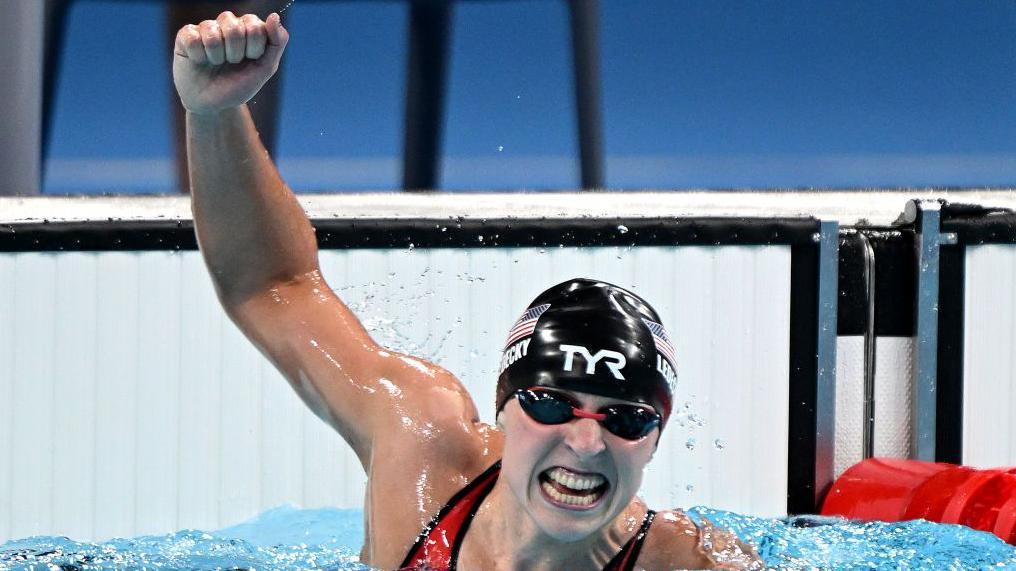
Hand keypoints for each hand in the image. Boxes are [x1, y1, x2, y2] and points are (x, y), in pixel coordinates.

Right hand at [173, 11, 288, 114]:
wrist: (214, 105)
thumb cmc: (239, 85)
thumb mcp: (265, 68)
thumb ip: (277, 42)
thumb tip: (274, 16)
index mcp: (249, 27)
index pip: (256, 27)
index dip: (254, 50)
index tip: (251, 60)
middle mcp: (228, 23)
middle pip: (235, 29)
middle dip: (236, 54)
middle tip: (232, 63)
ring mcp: (206, 27)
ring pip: (213, 35)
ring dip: (217, 57)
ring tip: (216, 63)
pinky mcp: (185, 35)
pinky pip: (193, 39)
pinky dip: (199, 57)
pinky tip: (200, 61)